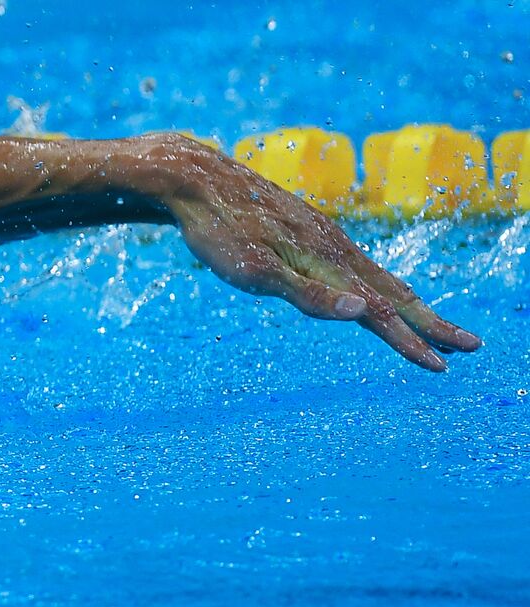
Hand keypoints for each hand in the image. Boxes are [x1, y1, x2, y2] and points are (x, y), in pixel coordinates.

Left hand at [147, 135, 480, 370]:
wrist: (195, 179)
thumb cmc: (219, 231)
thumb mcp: (256, 273)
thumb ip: (309, 295)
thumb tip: (366, 312)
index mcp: (328, 262)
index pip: (383, 311)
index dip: (412, 341)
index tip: (442, 369)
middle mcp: (334, 247)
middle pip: (394, 292)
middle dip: (431, 323)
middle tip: (470, 346)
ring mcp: (322, 238)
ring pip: (377, 276)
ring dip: (410, 304)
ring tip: (433, 324)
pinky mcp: (306, 231)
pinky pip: (355, 265)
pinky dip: (379, 284)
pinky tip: (372, 291)